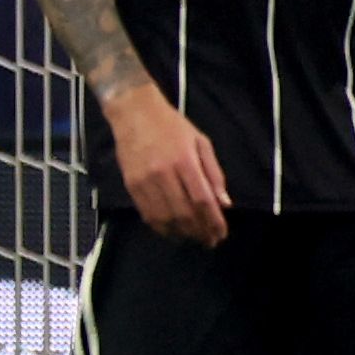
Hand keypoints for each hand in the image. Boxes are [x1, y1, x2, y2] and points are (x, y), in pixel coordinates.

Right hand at [103, 80, 229, 243]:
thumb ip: (214, 173)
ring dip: (181, 234)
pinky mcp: (131, 185)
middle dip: (199, 232)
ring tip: (192, 239)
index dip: (213, 222)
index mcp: (185, 161)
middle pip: (184, 213)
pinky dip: (161, 227)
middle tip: (209, 241)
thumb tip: (224, 203)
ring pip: (165, 218)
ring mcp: (145, 180)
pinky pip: (147, 213)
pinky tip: (171, 231)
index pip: (203, 200)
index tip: (221, 234)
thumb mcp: (201, 142)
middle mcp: (164, 173)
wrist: (134, 112)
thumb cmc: (171, 125)